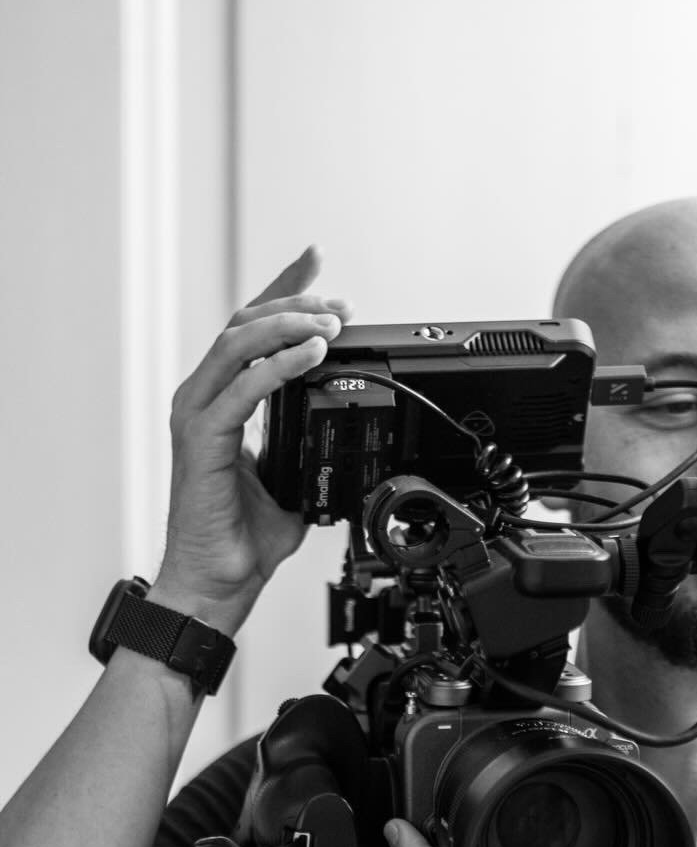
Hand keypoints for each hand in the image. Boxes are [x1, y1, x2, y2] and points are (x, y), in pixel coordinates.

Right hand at [154, 246, 351, 627]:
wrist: (216, 584)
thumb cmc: (241, 541)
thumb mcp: (292, 479)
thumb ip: (310, 445)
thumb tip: (348, 435)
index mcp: (222, 401)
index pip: (250, 330)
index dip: (282, 290)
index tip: (317, 262)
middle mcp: (204, 399)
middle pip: (243, 322)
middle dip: (295, 302)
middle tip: (340, 303)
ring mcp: (198, 415)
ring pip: (239, 343)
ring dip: (289, 326)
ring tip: (331, 324)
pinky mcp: (202, 440)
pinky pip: (243, 388)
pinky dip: (280, 366)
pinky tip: (312, 356)